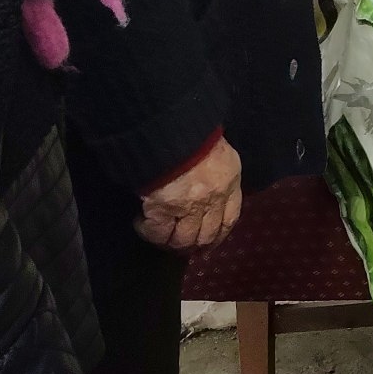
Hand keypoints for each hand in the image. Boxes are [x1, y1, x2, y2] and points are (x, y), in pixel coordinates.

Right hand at [136, 137, 242, 252]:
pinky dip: (148, 233)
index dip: (219, 235)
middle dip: (194, 245)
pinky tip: (141, 223)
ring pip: (183, 240)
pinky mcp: (163, 209)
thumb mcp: (218, 151)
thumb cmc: (196, 133)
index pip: (230, 218)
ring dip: (170, 243)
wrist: (173, 127)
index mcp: (229, 181)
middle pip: (206, 235)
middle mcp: (212, 198)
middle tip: (181, 246)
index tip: (209, 243)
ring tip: (161, 237)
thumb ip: (217, 174)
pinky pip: (157, 233)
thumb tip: (208, 192)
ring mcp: (188, 206)